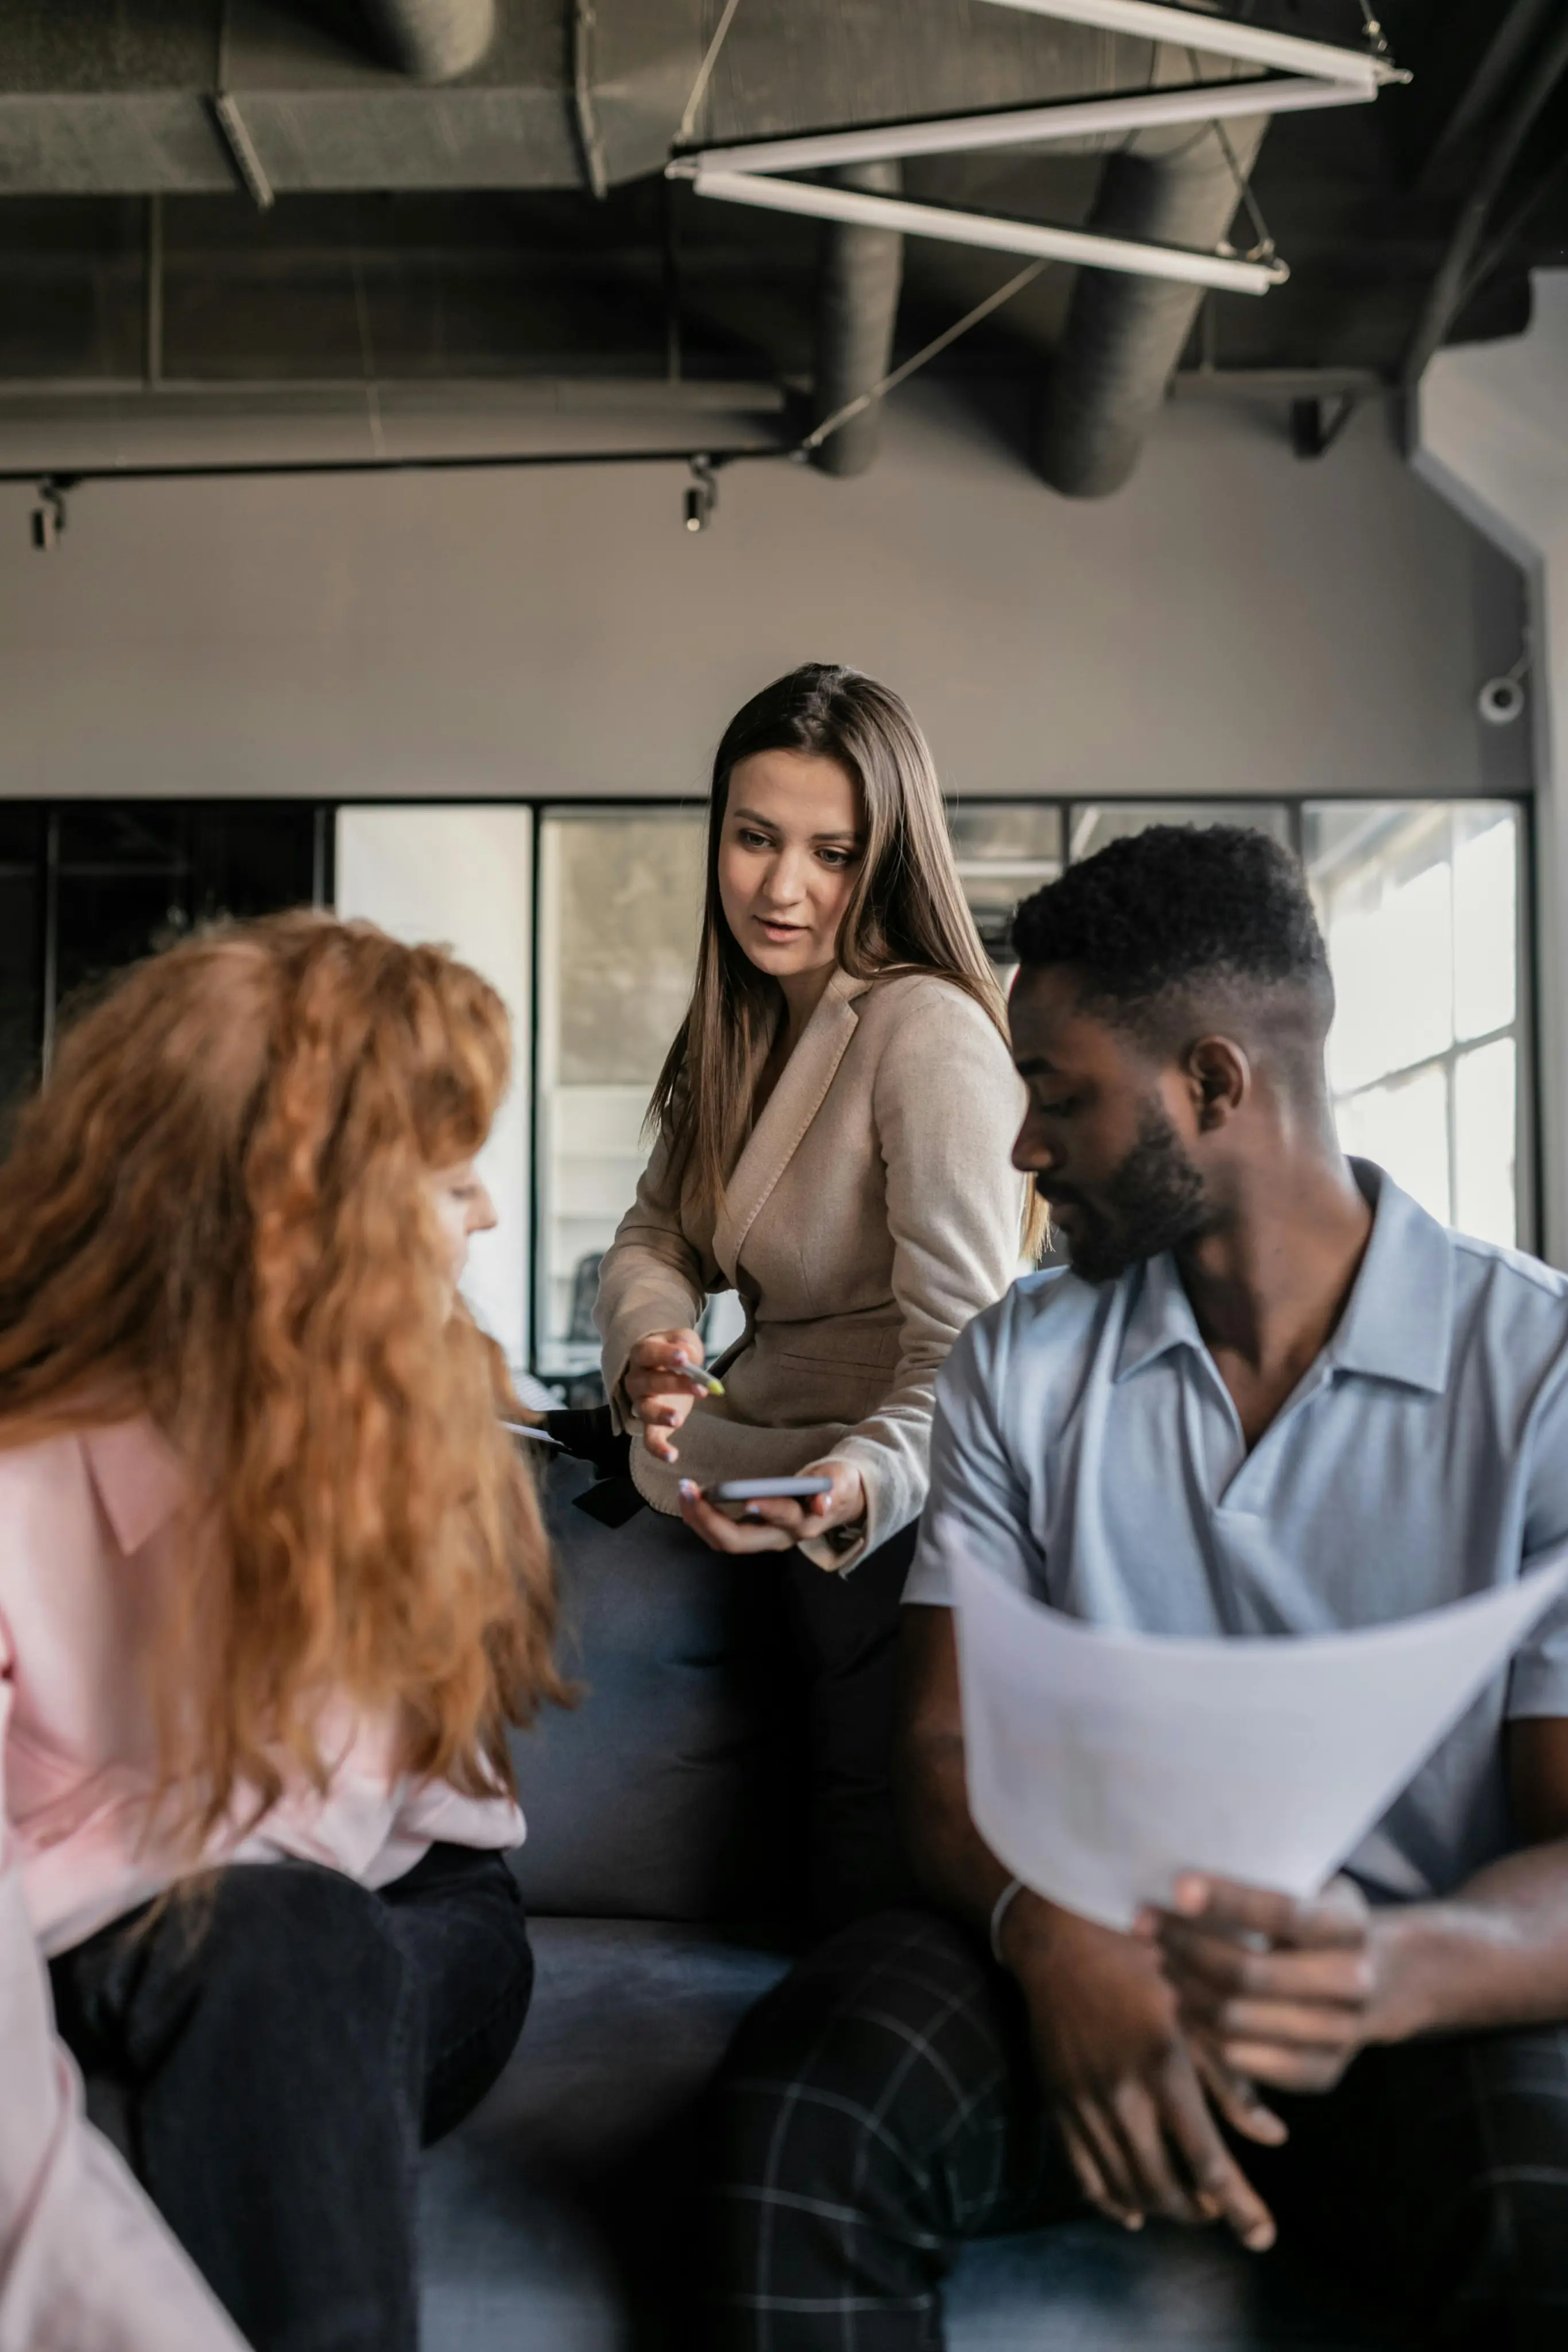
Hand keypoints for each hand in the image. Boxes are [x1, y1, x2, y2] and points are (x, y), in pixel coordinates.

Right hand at [623, 1329, 710, 1463]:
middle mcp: (636, 1380)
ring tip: (678, 1420)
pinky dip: (658, 1449)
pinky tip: (672, 1456)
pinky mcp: (651, 1424)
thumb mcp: (683, 1340)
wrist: (668, 1369)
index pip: (648, 1353)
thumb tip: (687, 1354)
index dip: (665, 1355)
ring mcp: (641, 1404)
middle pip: (649, 1382)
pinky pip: (649, 1439)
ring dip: (661, 1415)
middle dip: (675, 1385)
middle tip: (700, 1388)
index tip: (684, 1358)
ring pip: (645, 1410)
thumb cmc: (675, 1352)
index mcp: (641, 1354)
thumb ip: (685, 1343)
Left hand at [676, 1460, 866, 1557]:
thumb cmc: (838, 1485)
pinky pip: (722, 1535)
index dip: (766, 1510)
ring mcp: (765, 1538)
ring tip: (684, 1491)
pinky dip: (703, 1519)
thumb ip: (832, 1488)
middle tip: (689, 1490)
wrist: (839, 1501)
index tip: (746, 1499)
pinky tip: (691, 1500)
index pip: (783, 1519)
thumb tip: (821, 1503)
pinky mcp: (754, 1534)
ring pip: (725, 1541)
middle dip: (710, 1518)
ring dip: (700, 1520)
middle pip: (739, 1540)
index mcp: (804, 1522)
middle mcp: (781, 1537)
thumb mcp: (841, 1480)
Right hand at [1004, 1897, 1281, 2248]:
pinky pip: (1083, 2173)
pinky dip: (1109, 2200)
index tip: (1261, 2236)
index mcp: (1164, 2067)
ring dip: (1161, 2208)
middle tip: (1223, 2212)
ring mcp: (1084, 2102)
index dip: (1238, 2207)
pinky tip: (1131, 2211)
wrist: (1061, 1939)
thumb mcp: (1198, 2008)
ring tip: (1188, 2207)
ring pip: (1126, 2185)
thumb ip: (1233, 2079)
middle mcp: (1121, 2093)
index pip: (1207, 2162)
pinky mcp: (1057, 2103)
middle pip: (1165, 2186)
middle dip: (1201, 2212)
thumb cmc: (1143, 1961)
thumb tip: (1273, 2137)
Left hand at [1150, 1873, 1402, 2093]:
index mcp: (1349, 1928)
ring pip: (1235, 2019)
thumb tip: (1181, 1881)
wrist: (1378, 1981)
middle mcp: (1353, 1985)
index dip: (1228, 1901)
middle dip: (1184, 1946)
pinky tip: (1182, 1999)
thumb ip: (1263, 1883)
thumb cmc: (1319, 1921)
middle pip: (1247, 1973)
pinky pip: (1241, 2058)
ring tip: (1160, 1958)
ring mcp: (1340, 2035)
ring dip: (1185, 1986)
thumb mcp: (1309, 1888)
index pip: (1282, 1913)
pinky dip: (1201, 2028)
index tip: (1177, 1888)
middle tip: (1143, 1924)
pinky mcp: (1320, 2073)